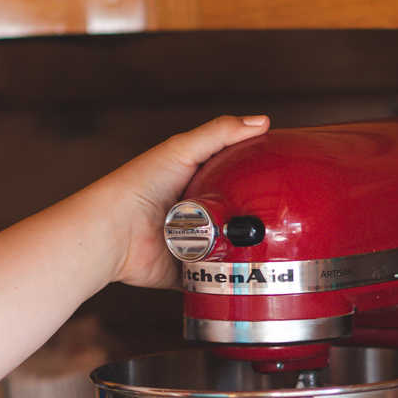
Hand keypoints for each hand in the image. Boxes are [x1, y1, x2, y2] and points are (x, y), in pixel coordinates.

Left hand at [99, 114, 268, 289]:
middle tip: (276, 218)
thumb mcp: (182, 149)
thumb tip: (261, 122)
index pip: (236, 178)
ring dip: (244, 248)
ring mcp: (194, 244)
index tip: (282, 179)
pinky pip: (217, 275)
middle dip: (255, 219)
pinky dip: (227, 275)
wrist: (115, 232)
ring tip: (263, 245)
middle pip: (239, 216)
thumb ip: (220, 133)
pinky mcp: (189, 270)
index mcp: (196, 183)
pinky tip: (243, 270)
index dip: (257, 178)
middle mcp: (197, 214)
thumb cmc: (137, 187)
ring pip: (232, 248)